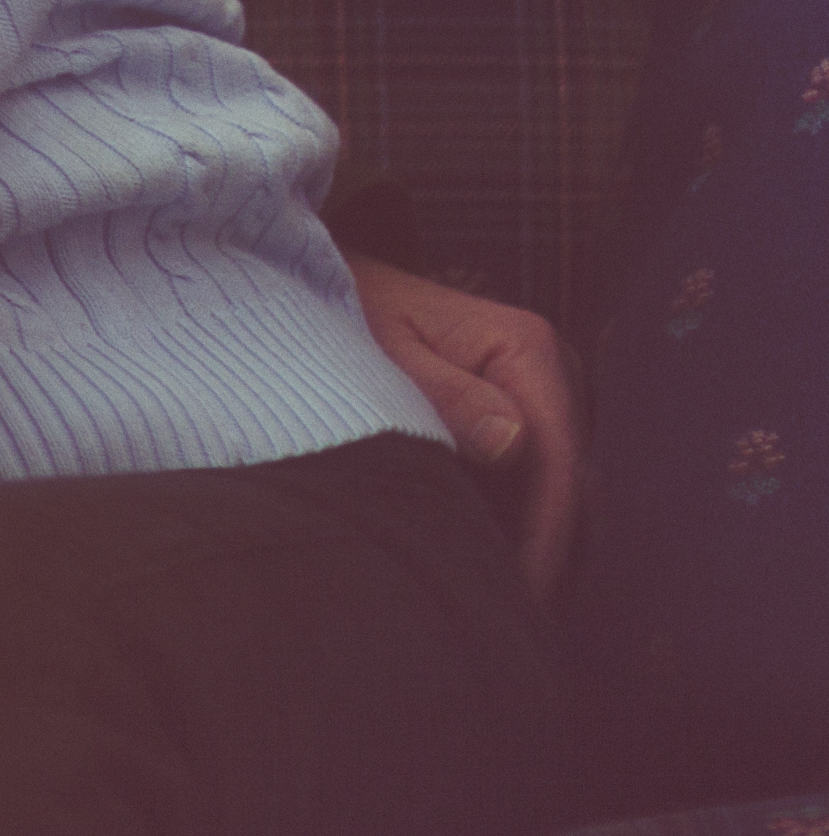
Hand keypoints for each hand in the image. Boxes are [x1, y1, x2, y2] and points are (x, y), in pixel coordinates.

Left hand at [348, 252, 584, 595]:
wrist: (332, 284)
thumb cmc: (351, 310)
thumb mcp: (383, 348)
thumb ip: (443, 394)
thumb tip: (512, 444)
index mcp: (529, 348)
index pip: (558, 460)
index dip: (548, 535)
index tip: (526, 595)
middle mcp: (554, 372)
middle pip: (570, 484)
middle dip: (548, 552)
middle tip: (512, 618)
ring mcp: (545, 397)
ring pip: (562, 492)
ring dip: (536, 545)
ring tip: (500, 605)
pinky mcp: (527, 418)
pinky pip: (537, 483)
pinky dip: (518, 525)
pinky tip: (489, 571)